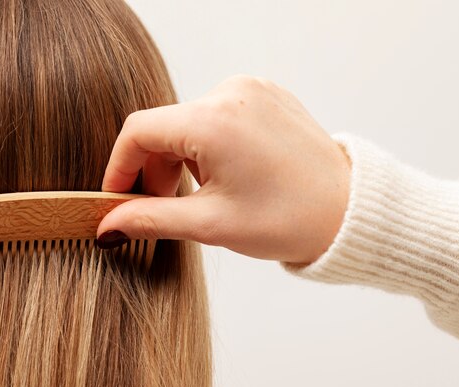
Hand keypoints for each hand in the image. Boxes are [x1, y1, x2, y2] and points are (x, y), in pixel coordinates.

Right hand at [97, 75, 350, 263]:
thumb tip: (107, 224)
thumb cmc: (290, 220)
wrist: (350, 211)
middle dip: (154, 168)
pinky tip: (227, 174)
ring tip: (204, 193)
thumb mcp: (211, 224)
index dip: (120, 167)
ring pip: (189, 121)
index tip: (119, 198)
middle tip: (163, 206)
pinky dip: (207, 144)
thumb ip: (150, 219)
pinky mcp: (266, 95)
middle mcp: (230, 94)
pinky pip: (217, 115)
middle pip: (164, 126)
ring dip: (182, 158)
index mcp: (213, 121)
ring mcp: (251, 89)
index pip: (139, 132)